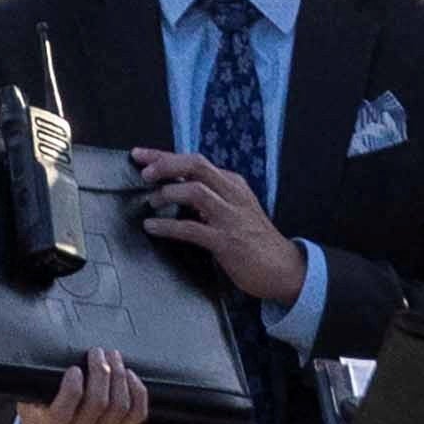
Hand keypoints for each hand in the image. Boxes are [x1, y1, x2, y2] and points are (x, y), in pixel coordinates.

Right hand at [16, 350, 149, 423]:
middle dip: (101, 372)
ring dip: (119, 377)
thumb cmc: (37, 408)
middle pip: (97, 405)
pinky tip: (129, 374)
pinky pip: (136, 415)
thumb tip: (42, 347)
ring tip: (113, 356)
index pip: (62, 413)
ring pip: (119, 408)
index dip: (71, 389)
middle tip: (97, 352)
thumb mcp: (28, 397)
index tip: (74, 369)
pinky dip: (137, 393)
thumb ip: (36, 382)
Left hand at [132, 148, 307, 305]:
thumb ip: (209, 196)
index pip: (195, 161)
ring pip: (195, 191)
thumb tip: (173, 188)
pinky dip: (168, 227)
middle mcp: (232, 194)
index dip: (163, 155)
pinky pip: (192, 229)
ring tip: (151, 201)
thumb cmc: (254, 239)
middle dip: (165, 165)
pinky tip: (152, 227)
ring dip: (167, 193)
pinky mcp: (226, 242)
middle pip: (196, 166)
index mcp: (232, 183)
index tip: (140, 155)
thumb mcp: (234, 208)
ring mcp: (230, 217)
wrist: (284, 268)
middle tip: (144, 174)